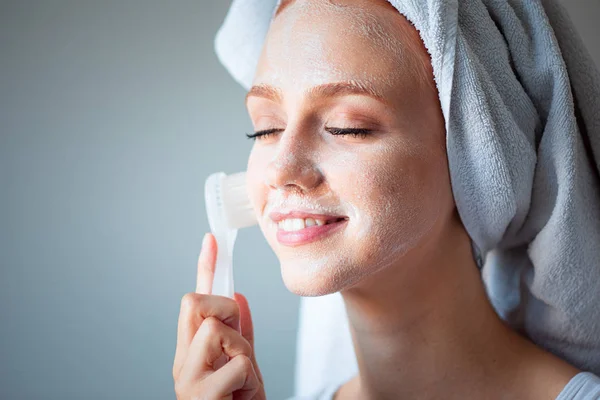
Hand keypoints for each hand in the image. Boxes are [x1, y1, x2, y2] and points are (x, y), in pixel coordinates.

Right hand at [173, 233, 265, 399]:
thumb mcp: (245, 366)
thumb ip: (240, 334)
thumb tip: (239, 297)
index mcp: (192, 351)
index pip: (195, 300)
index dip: (205, 267)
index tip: (212, 239)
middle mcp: (182, 360)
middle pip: (193, 301)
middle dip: (223, 308)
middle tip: (236, 339)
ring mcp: (187, 378)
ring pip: (216, 329)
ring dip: (241, 350)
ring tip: (243, 379)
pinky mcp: (199, 396)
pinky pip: (236, 363)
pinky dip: (250, 378)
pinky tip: (243, 396)